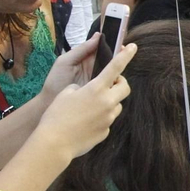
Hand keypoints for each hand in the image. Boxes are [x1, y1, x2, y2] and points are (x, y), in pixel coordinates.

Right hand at [33, 42, 135, 156]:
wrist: (55, 143)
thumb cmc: (56, 114)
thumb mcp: (66, 92)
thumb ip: (81, 87)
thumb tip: (86, 92)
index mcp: (96, 89)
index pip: (116, 67)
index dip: (126, 56)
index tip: (134, 47)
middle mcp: (107, 103)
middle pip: (125, 88)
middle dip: (119, 84)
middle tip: (109, 84)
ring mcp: (108, 119)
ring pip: (116, 105)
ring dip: (109, 102)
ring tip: (90, 106)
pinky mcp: (105, 132)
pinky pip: (107, 120)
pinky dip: (101, 117)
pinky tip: (85, 122)